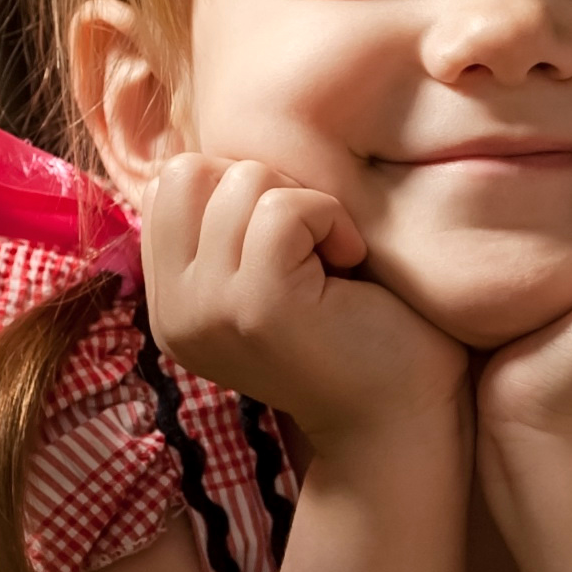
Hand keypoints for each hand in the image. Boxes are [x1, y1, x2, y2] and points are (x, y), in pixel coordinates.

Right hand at [137, 155, 465, 459]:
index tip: (288, 240)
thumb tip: (218, 153)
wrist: (402, 418)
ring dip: (306, 205)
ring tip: (333, 261)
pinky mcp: (257, 307)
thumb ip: (226, 226)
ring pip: (240, 182)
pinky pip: (283, 210)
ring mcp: (209, 311)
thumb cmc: (353, 331)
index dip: (238, 187)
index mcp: (170, 302)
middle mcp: (173, 313)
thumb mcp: (266, 273)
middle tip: (310, 243)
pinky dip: (331, 220)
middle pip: (189, 172)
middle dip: (263, 186)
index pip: (169, 184)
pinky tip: (350, 265)